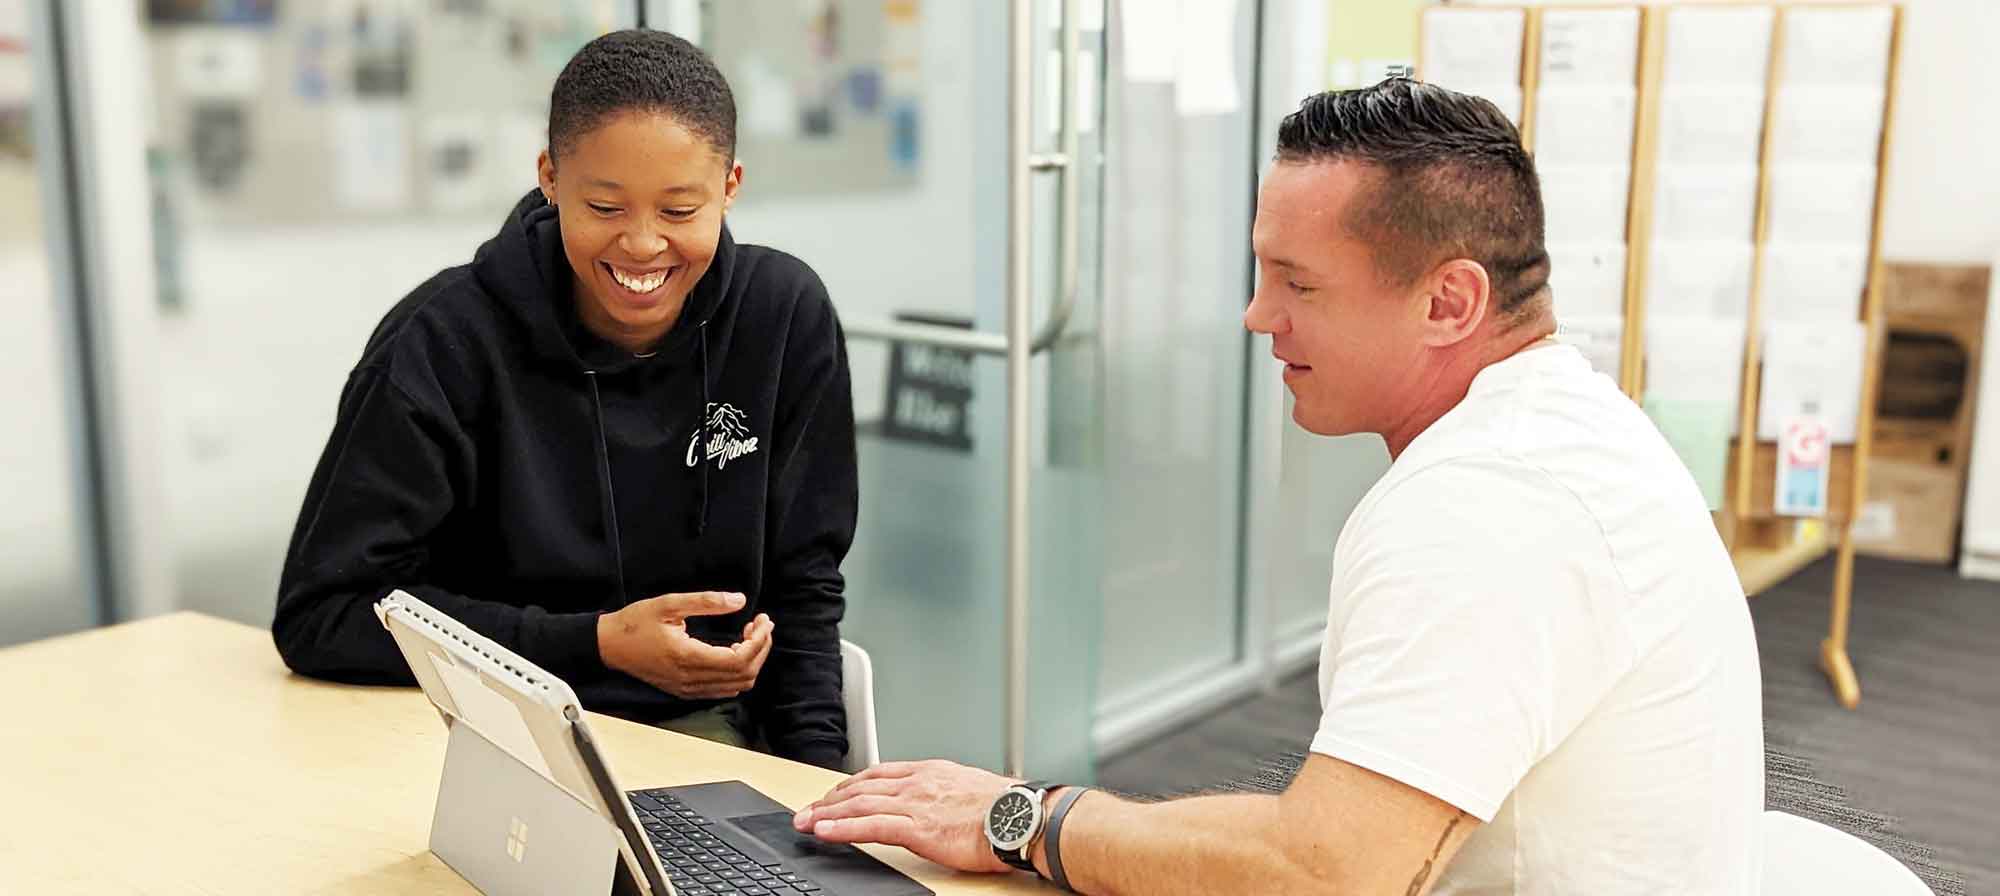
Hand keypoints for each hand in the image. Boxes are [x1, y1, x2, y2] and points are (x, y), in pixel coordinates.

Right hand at [597, 592, 773, 699]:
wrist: (608, 645)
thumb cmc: (635, 622)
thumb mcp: (669, 603)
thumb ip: (706, 601)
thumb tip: (739, 600)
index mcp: (687, 657)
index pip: (739, 659)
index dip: (759, 640)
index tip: (764, 620)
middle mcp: (690, 679)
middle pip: (744, 674)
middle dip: (761, 648)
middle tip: (761, 624)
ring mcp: (687, 688)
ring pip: (736, 685)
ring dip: (752, 661)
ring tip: (751, 635)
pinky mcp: (684, 690)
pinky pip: (722, 689)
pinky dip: (738, 673)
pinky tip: (736, 650)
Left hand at [791, 760, 1020, 873]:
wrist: (1021, 817)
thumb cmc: (1007, 808)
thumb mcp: (971, 788)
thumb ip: (947, 793)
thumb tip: (942, 805)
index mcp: (931, 772)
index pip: (880, 774)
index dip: (851, 784)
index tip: (835, 794)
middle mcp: (918, 783)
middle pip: (861, 787)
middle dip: (830, 799)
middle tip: (808, 810)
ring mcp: (915, 804)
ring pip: (858, 805)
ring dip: (826, 814)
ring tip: (805, 822)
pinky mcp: (916, 828)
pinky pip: (869, 827)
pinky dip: (842, 829)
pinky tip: (824, 832)